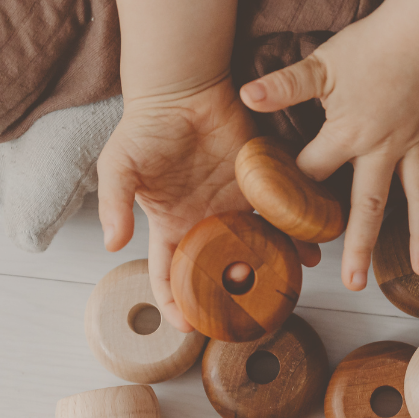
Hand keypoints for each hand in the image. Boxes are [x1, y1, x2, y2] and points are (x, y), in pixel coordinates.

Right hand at [96, 77, 319, 330]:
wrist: (183, 90)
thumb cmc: (146, 127)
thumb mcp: (118, 166)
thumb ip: (114, 204)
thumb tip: (113, 245)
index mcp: (171, 226)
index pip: (169, 275)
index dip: (175, 303)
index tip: (189, 327)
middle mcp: (205, 223)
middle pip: (218, 272)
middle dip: (230, 297)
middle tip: (246, 319)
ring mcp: (234, 206)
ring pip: (254, 249)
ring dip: (269, 270)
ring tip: (286, 291)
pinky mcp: (259, 186)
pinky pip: (278, 216)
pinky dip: (292, 234)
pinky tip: (305, 251)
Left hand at [239, 13, 418, 290]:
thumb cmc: (370, 45)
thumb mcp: (320, 65)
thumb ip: (285, 86)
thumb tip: (247, 97)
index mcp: (348, 135)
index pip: (313, 173)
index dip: (292, 196)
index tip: (279, 226)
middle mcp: (384, 148)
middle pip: (370, 204)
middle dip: (360, 245)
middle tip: (354, 283)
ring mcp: (417, 143)